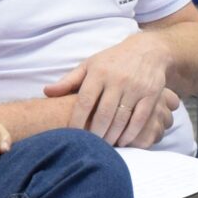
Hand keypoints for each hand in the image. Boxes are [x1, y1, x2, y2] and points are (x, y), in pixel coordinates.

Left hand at [44, 36, 173, 146]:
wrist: (148, 50)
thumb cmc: (112, 61)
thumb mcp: (89, 65)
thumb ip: (68, 81)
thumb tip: (46, 92)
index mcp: (99, 73)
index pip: (85, 101)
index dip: (77, 120)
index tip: (71, 135)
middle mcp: (118, 80)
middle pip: (104, 114)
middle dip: (95, 133)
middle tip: (89, 146)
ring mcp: (136, 87)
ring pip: (122, 119)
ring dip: (112, 136)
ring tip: (103, 147)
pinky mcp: (151, 94)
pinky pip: (140, 118)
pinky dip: (131, 133)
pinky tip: (123, 142)